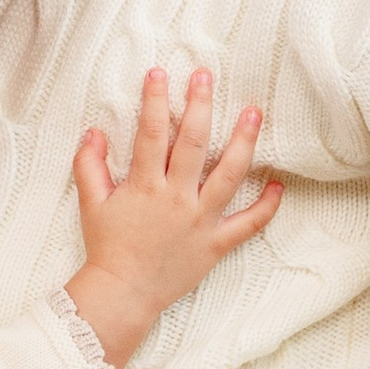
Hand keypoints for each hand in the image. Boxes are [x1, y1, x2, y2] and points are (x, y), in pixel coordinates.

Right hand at [66, 69, 281, 368]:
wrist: (123, 294)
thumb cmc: (107, 248)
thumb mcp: (92, 204)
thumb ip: (90, 166)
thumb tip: (93, 132)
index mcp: (145, 186)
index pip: (152, 133)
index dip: (155, 101)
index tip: (160, 74)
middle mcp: (176, 199)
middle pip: (194, 144)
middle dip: (201, 106)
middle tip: (207, 77)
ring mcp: (200, 221)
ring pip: (229, 175)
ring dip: (244, 142)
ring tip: (254, 113)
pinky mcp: (216, 244)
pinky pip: (248, 224)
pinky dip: (267, 206)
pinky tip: (279, 184)